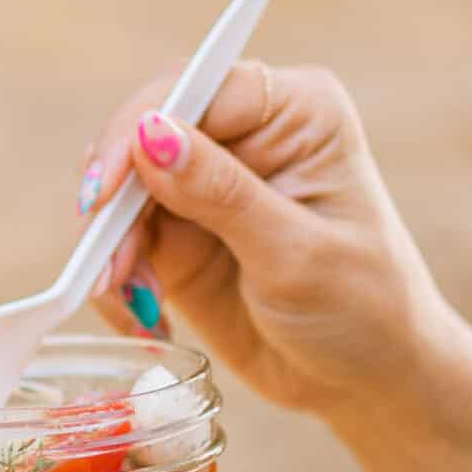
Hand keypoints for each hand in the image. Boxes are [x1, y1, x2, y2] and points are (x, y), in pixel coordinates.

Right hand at [76, 59, 448, 426]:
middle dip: (115, 200)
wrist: (367, 383)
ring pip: (122, 190)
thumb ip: (223, 194)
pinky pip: (120, 241)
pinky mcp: (180, 235)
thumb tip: (150, 134)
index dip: (139, 127)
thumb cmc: (364, 310)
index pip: (200, 89)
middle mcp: (248, 135)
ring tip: (131, 304)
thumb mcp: (297, 256)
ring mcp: (207, 184)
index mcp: (297, 113)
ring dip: (110, 248)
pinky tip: (146, 321)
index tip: (104, 192)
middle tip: (106, 267)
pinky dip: (116, 280)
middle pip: (145, 131)